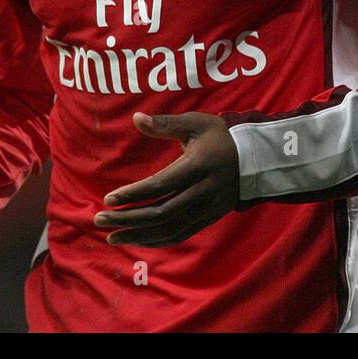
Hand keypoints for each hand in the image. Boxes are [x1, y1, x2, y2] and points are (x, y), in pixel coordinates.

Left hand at [93, 112, 238, 246]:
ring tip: (112, 236)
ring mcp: (207, 208)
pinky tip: (137, 240)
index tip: (109, 198)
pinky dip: (157, 240)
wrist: (257, 158)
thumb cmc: (220, 136)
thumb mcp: (196, 123)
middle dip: (128, 218)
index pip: (161, 184)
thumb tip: (137, 118)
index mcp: (198, 166)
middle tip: (100, 219)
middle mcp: (203, 191)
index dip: (134, 193)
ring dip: (139, 235)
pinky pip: (181, 234)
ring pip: (170, 229)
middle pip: (162, 212)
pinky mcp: (210, 218)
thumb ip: (166, 124)